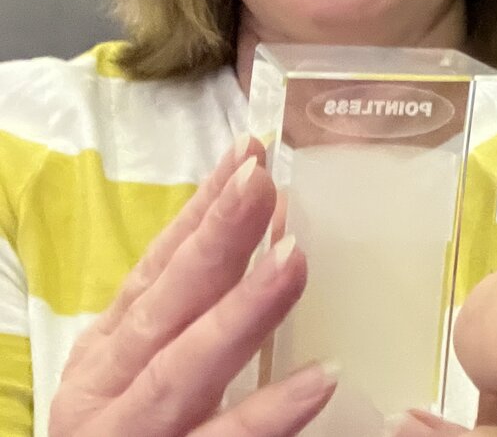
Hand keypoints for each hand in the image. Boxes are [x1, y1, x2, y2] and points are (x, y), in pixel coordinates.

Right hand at [49, 139, 335, 436]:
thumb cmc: (138, 433)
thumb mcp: (144, 369)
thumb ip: (195, 306)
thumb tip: (275, 226)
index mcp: (106, 358)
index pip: (155, 273)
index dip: (200, 215)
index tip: (248, 157)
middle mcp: (107, 396)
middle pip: (165, 311)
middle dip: (214, 245)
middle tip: (263, 186)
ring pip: (183, 374)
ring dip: (239, 315)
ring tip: (293, 261)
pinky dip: (267, 414)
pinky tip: (319, 379)